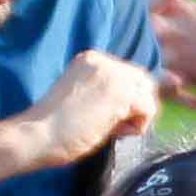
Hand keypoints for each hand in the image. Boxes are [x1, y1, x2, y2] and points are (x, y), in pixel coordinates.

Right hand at [26, 50, 167, 165]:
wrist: (35, 135)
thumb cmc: (57, 127)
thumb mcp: (88, 100)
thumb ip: (114, 95)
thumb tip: (160, 88)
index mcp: (92, 59)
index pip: (129, 75)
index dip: (128, 100)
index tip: (106, 115)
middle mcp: (103, 61)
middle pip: (144, 81)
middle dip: (136, 106)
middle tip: (111, 124)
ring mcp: (112, 74)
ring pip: (148, 95)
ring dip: (135, 117)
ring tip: (108, 127)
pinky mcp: (119, 93)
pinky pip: (148, 109)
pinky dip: (136, 126)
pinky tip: (112, 131)